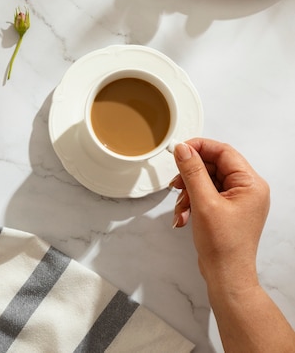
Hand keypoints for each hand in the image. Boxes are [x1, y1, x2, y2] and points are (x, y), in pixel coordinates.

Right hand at [171, 138, 269, 288]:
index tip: (179, 150)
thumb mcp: (204, 202)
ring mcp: (238, 200)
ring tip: (180, 207)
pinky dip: (192, 202)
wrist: (226, 278)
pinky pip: (206, 194)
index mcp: (251, 184)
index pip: (223, 151)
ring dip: (188, 192)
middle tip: (175, 182)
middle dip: (190, 175)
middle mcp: (247, 189)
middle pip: (213, 166)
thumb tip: (183, 149)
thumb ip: (192, 172)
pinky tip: (183, 216)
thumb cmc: (224, 246)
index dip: (199, 147)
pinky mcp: (227, 209)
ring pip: (206, 181)